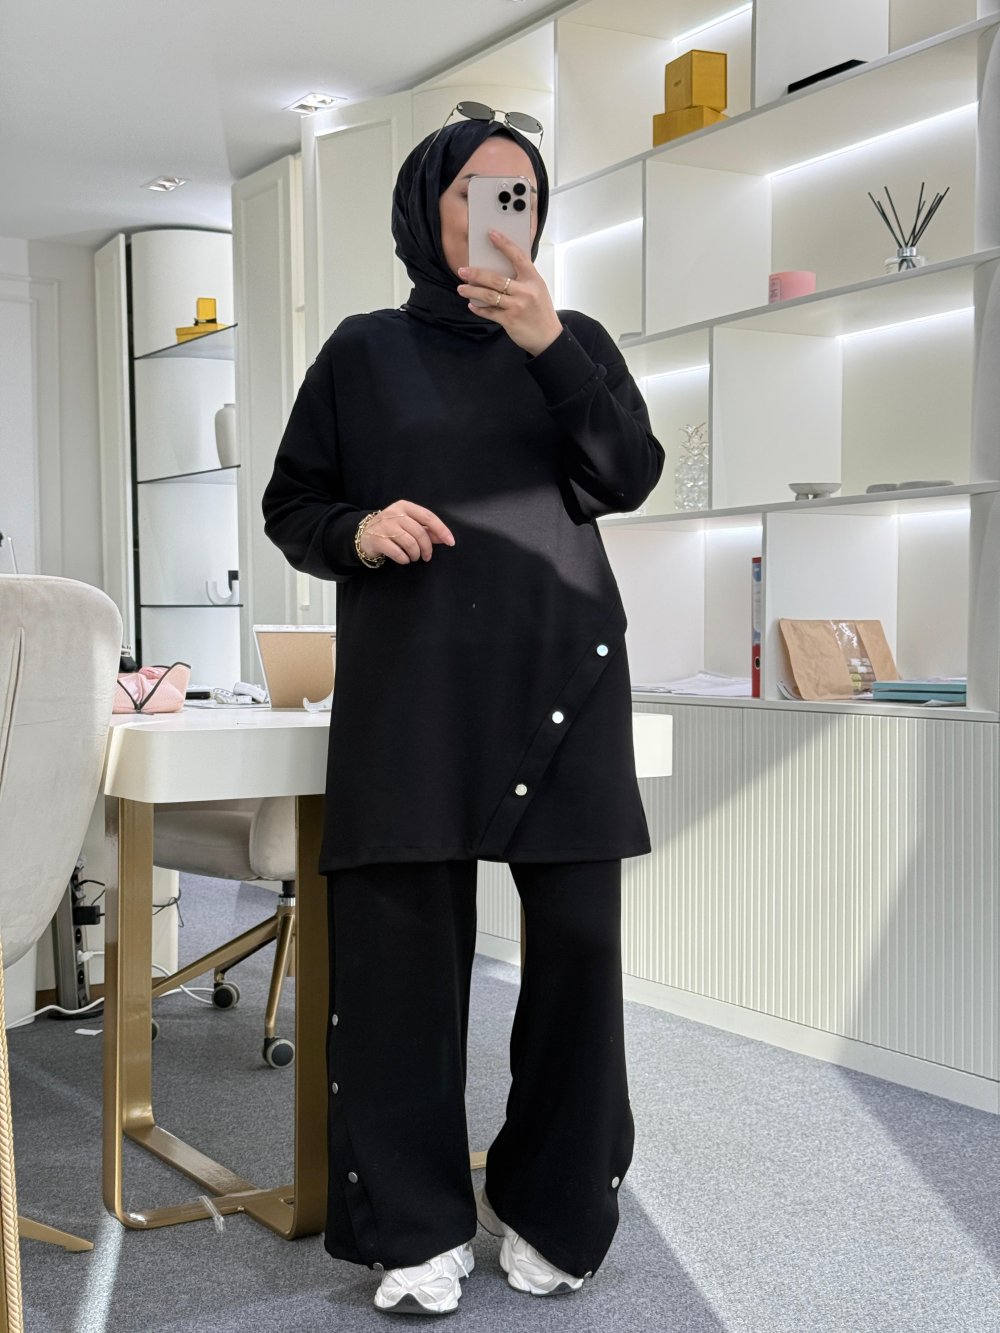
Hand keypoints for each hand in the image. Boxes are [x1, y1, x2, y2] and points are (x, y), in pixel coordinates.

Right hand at [358, 500, 454, 565]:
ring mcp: (384, 526)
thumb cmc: (391, 529)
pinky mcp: (377, 539)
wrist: (365, 534)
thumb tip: (444, 538)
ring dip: (415, 554)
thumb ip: (427, 530)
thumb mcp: (409, 525)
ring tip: (414, 557)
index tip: (450, 542)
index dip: (441, 530)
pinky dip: (404, 559)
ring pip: (409, 543)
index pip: (428, 517)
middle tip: (427, 557)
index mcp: (405, 507)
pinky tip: (404, 559)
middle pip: (419, 532)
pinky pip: (397, 552)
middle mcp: (394, 513)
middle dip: (427, 548)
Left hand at [457, 231, 562, 356]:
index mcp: (534, 280)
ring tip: (461, 288)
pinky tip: (472, 305)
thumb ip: (522, 279)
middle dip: (476, 274)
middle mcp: (526, 292)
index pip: (517, 257)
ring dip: (472, 291)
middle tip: (462, 270)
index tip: (491, 234)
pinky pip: (489, 312)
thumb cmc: (541, 311)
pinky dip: (479, 309)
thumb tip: (498, 268)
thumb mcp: (538, 290)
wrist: (548, 337)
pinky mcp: (510, 321)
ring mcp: (517, 307)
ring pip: (489, 295)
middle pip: (496, 279)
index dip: (504, 244)